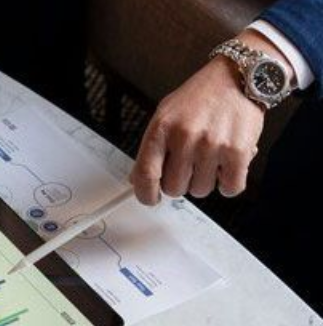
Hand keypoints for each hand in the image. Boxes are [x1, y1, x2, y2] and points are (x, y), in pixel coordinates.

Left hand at [130, 30, 289, 204]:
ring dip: (205, 181)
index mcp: (162, 128)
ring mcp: (212, 145)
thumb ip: (151, 148)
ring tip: (210, 158)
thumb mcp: (165, 114)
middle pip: (174, 188)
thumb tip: (138, 180)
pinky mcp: (238, 151)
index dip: (145, 194)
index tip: (150, 198)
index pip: (145, 174)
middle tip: (189, 167)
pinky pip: (229, 188)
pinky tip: (226, 167)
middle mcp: (185, 137)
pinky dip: (229, 183)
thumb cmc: (201, 97)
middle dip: (181, 183)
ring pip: (200, 190)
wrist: (238, 76)